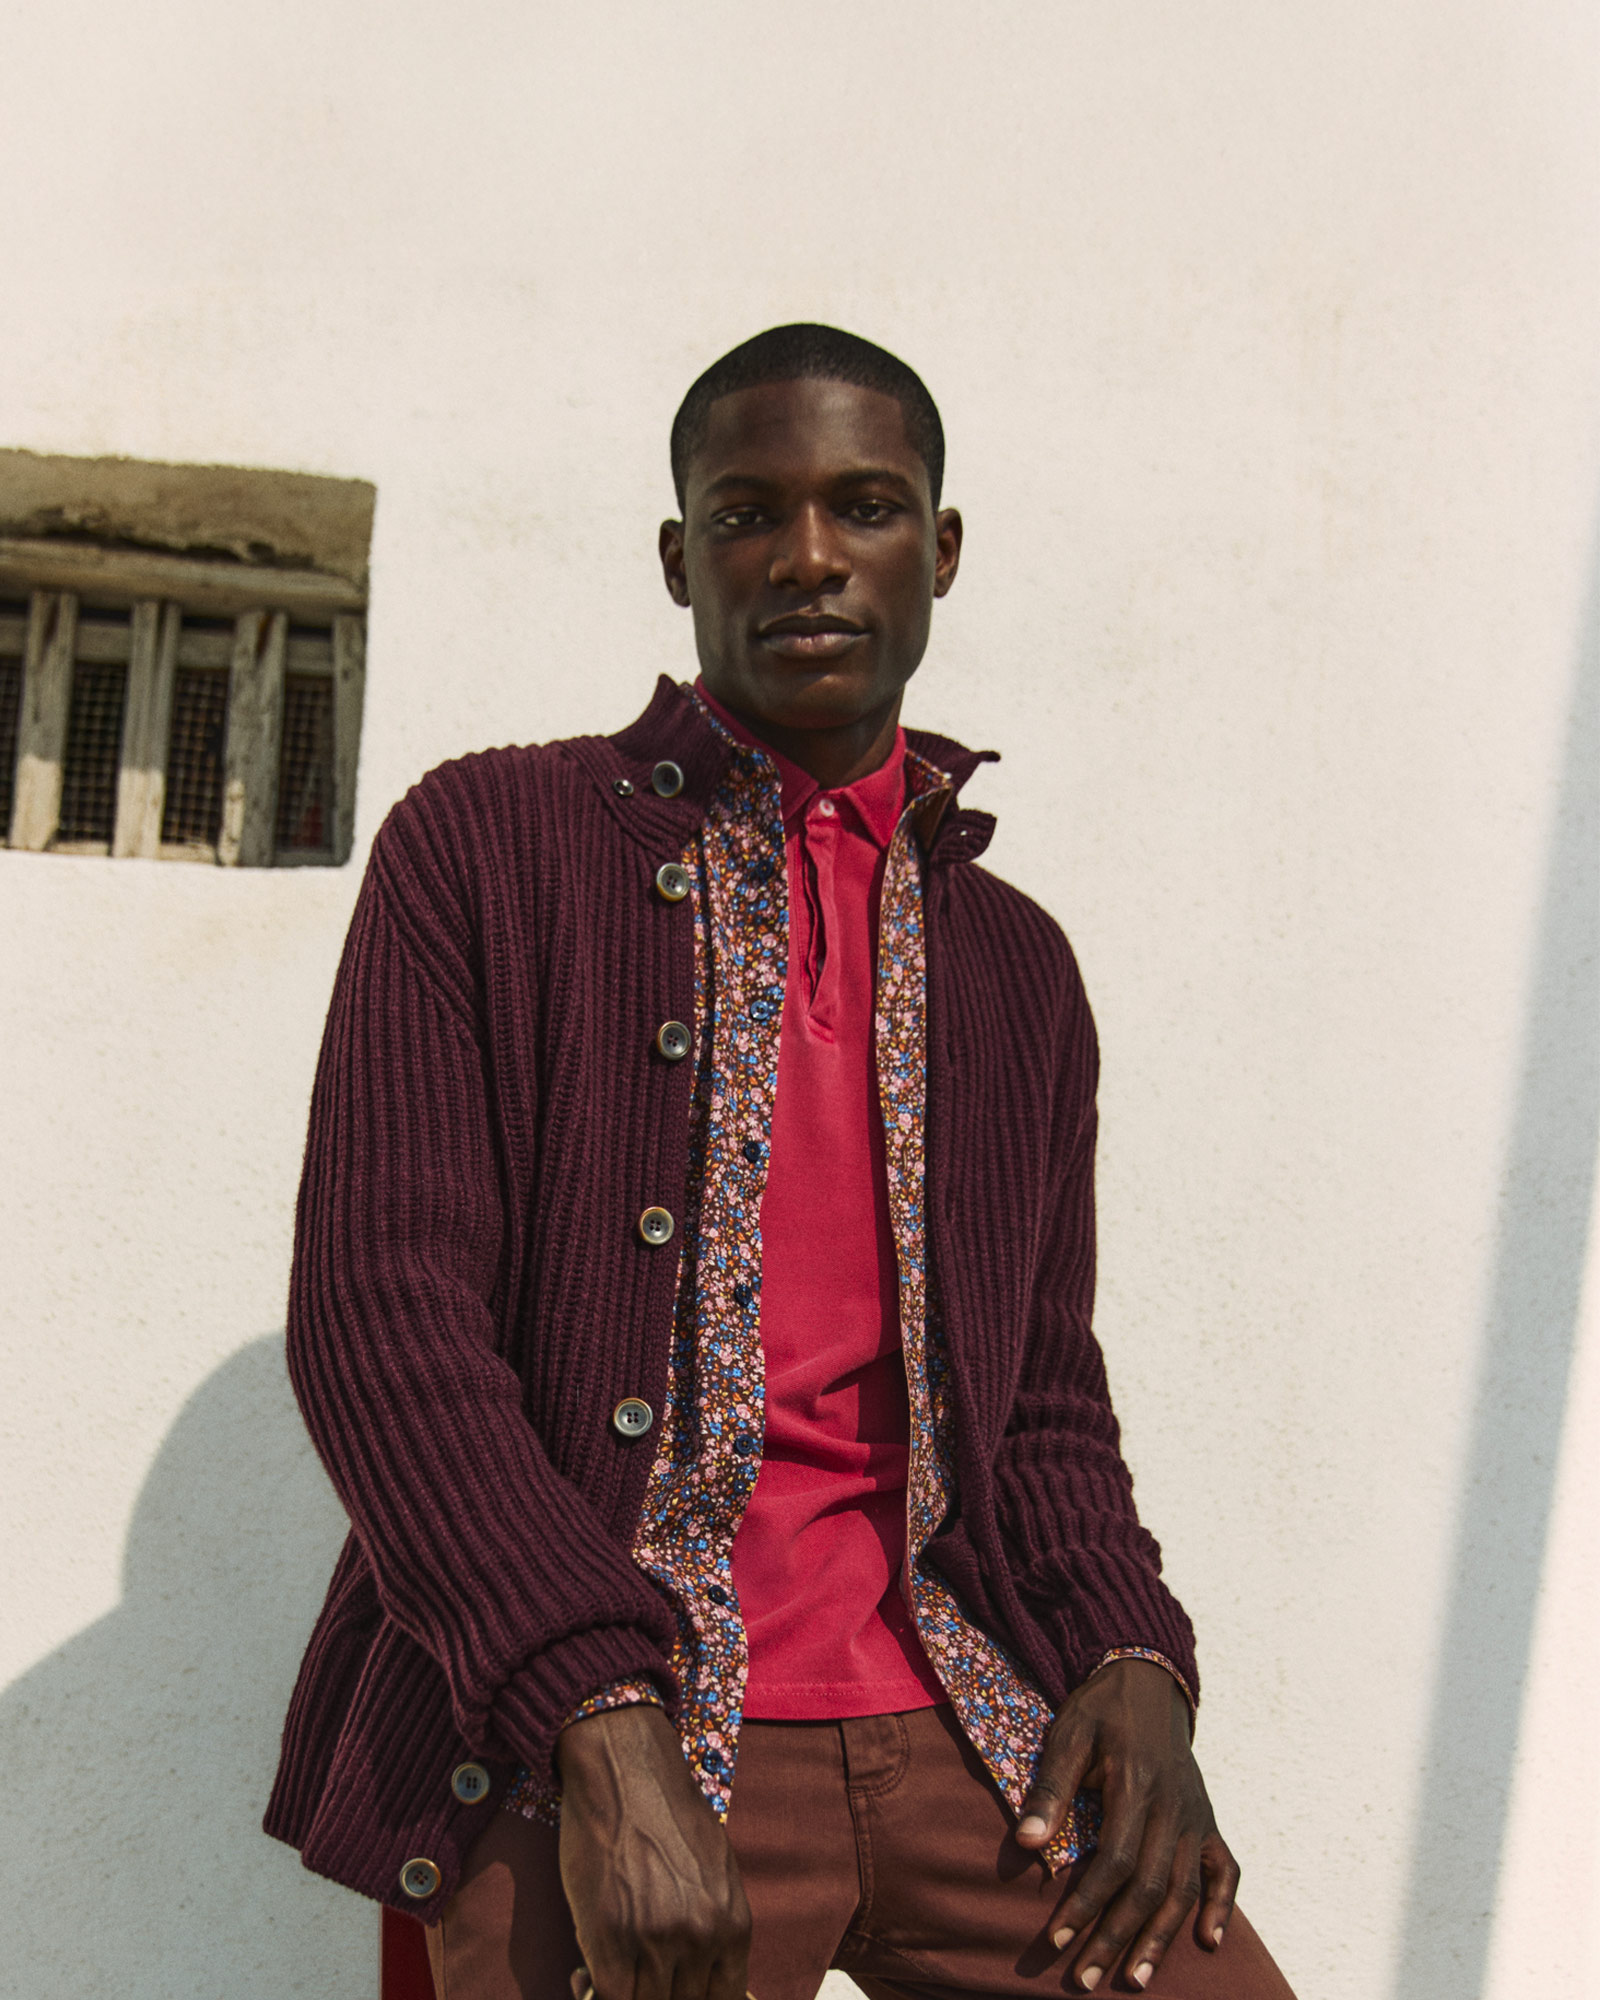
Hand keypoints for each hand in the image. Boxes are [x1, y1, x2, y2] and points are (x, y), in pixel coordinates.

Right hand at [556, 1704, 751, 1999]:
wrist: (623, 1771)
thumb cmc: (666, 1815)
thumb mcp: (716, 1871)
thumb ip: (717, 1927)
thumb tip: (713, 1978)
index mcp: (733, 1925)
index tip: (671, 1990)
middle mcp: (701, 1938)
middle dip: (657, 1996)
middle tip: (635, 1977)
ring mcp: (655, 1942)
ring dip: (623, 1996)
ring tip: (608, 1973)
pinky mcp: (610, 1941)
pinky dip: (591, 1996)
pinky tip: (582, 1974)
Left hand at [1014, 1658, 1237, 1991]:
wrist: (1148, 1677)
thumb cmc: (1100, 1709)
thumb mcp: (1068, 1734)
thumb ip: (1051, 1787)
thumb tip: (1026, 1843)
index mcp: (1137, 1786)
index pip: (1114, 1862)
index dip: (1086, 1904)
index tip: (1056, 1939)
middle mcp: (1174, 1807)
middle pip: (1149, 1887)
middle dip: (1116, 1937)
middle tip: (1085, 1979)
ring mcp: (1196, 1815)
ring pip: (1184, 1889)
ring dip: (1160, 1938)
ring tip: (1134, 1978)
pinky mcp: (1208, 1818)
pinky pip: (1225, 1869)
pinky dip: (1221, 1906)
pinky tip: (1209, 1942)